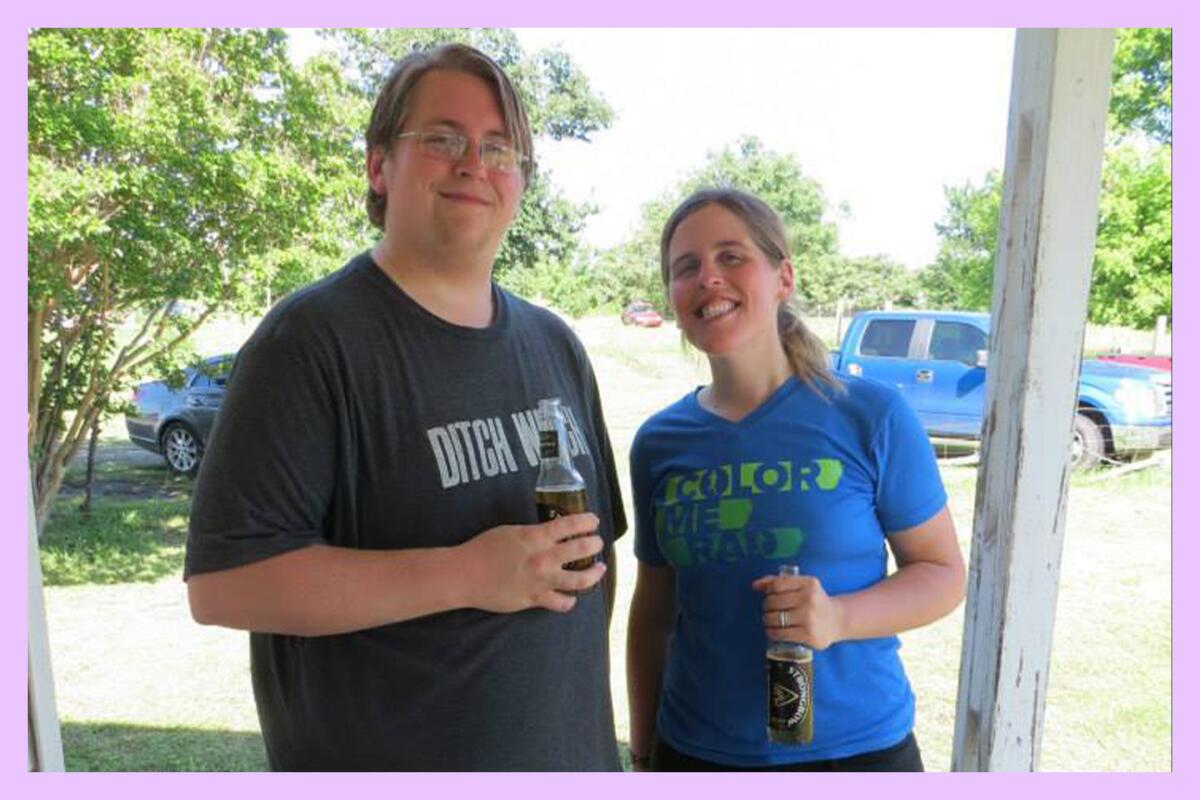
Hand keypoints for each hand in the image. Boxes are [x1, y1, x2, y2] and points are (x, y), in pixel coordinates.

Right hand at [459, 513, 605, 613]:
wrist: (465, 575)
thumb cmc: (483, 548)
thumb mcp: (511, 531)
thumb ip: (534, 534)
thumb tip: (549, 535)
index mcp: (536, 537)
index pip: (570, 525)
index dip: (587, 521)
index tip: (594, 520)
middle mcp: (544, 559)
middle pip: (581, 550)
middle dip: (595, 544)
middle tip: (597, 542)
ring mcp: (541, 581)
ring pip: (579, 581)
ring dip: (593, 574)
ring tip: (599, 569)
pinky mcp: (534, 599)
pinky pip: (560, 603)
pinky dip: (569, 600)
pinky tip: (571, 597)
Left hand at [751, 571, 844, 649]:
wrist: (837, 620)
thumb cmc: (814, 601)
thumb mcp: (801, 586)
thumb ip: (777, 582)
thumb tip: (755, 585)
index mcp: (809, 583)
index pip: (776, 584)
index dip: (768, 591)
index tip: (771, 596)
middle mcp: (810, 599)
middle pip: (773, 602)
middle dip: (767, 607)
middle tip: (771, 611)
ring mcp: (810, 618)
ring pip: (774, 618)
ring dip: (767, 620)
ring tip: (771, 621)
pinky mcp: (809, 635)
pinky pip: (780, 633)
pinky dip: (772, 632)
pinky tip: (774, 631)